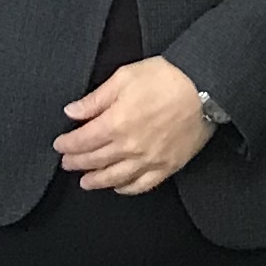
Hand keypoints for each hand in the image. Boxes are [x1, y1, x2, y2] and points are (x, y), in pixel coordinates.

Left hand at [56, 55, 211, 194]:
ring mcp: (149, 160)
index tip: (59, 145)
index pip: (83, 141)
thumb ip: (96, 98)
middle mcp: (129, 147)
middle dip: (77, 162)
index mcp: (115, 123)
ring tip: (85, 182)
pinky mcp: (167, 166)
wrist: (206, 89)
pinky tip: (118, 187)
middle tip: (67, 163)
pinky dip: (126, 189)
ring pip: (115, 178)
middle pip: (95, 161)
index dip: (67, 144)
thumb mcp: (125, 77)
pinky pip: (142, 185)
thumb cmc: (167, 78)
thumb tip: (72, 111)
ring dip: (96, 181)